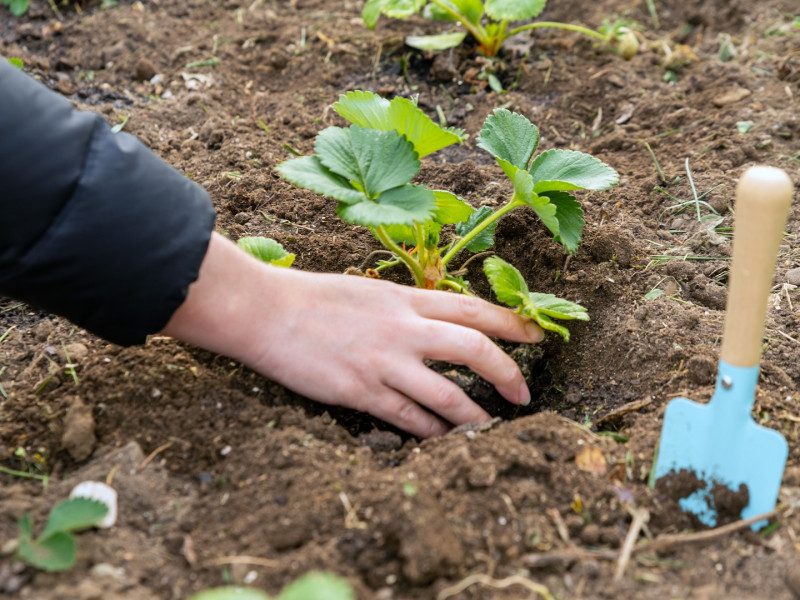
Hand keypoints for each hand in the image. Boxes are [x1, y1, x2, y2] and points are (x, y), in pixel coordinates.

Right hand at [163, 233, 542, 436]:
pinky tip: (444, 441)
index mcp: (405, 299)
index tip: (537, 335)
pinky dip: (432, 432)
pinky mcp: (361, 392)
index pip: (473, 309)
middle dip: (508, 373)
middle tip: (523, 394)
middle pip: (475, 350)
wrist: (264, 312)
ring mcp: (384, 362)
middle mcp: (403, 329)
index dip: (512, 323)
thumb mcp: (368, 291)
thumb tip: (434, 322)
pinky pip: (408, 418)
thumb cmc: (312, 297)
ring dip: (474, 416)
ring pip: (448, 395)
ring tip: (488, 429)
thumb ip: (404, 307)